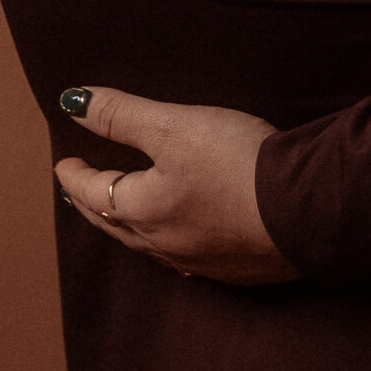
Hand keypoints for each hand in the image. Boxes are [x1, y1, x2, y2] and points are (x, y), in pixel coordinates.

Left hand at [55, 87, 298, 284]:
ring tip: (123, 214)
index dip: (75, 176)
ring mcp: (201, 261)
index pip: (94, 193)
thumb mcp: (174, 125)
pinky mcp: (236, 268)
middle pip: (116, 225)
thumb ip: (122, 114)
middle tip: (80, 193)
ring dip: (129, 227)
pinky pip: (187, 258)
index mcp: (143, 211)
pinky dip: (170, 243)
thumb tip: (72, 102)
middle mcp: (165, 244)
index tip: (63, 166)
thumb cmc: (237, 164)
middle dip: (94, 206)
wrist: (307, 210)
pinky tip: (182, 240)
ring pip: (149, 246)